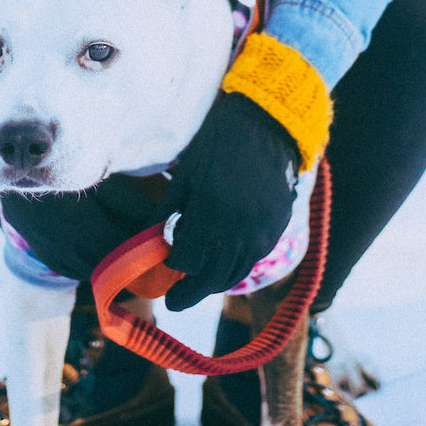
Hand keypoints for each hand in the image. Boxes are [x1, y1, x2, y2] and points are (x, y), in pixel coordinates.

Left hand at [158, 90, 298, 311]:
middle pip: (211, 277)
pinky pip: (253, 257)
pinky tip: (221, 261)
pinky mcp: (278, 227)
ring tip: (196, 285)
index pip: (186, 260)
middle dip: (189, 292)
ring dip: (213, 283)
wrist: (266, 123)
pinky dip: (235, 265)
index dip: (172, 265)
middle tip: (172, 302)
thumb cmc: (217, 143)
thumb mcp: (184, 175)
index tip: (163, 265)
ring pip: (235, 272)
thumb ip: (165, 212)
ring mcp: (263, 230)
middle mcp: (240, 228)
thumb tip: (147, 242)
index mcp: (211, 211)